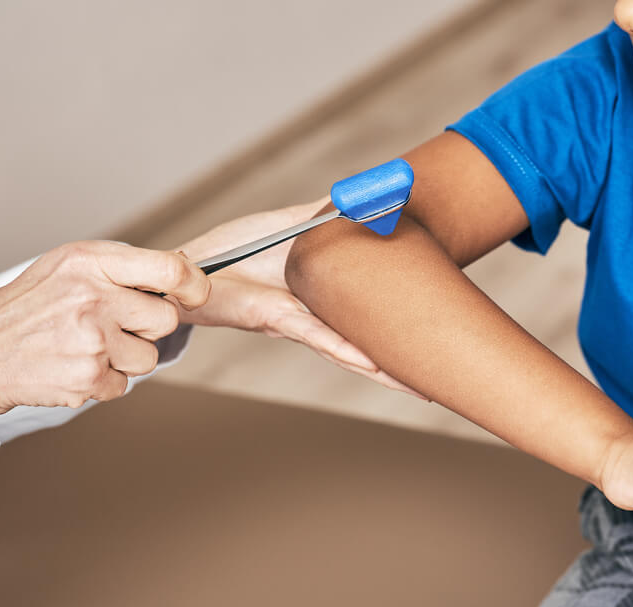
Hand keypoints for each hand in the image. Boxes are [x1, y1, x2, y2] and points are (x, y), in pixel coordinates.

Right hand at [0, 241, 209, 416]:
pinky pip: (123, 384)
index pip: (171, 270)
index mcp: (90, 262)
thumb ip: (121, 268)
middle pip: (165, 319)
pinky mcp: (88, 376)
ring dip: (124, 359)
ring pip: (148, 357)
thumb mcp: (68, 267)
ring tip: (84, 347)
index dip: (194, 285)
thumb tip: (182, 273)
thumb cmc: (28, 308)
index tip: (196, 293)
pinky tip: (72, 366)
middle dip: (146, 328)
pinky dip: (103, 381)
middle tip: (110, 326)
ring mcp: (91, 339)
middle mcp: (93, 297)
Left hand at [174, 200, 420, 397]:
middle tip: (441, 377)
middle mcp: (317, 316)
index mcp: (322, 295)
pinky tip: (373, 365)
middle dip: (401, 365)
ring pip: (351, 350)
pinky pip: (319, 337)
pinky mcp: (278, 320)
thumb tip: (352, 195)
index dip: (399, 322)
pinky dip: (346, 350)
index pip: (368, 312)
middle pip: (367, 343)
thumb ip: (320, 214)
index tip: (434, 331)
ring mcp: (301, 322)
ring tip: (418, 385)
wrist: (190, 269)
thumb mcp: (285, 225)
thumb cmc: (231, 253)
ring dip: (384, 370)